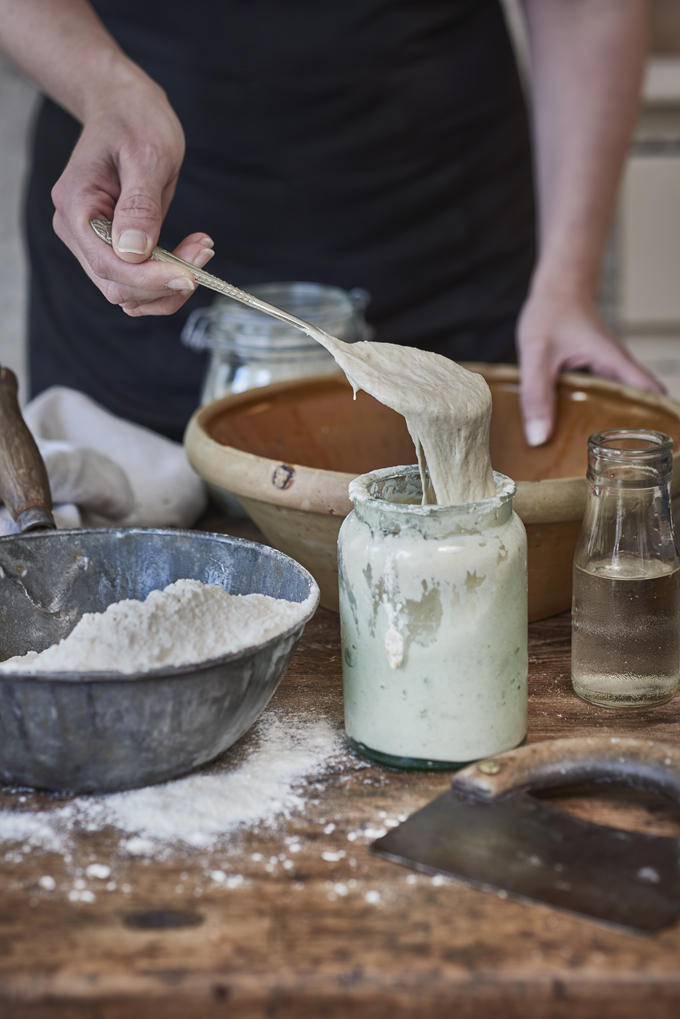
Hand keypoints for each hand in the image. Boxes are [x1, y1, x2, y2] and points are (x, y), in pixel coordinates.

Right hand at [51, 72, 213, 315]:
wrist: (124, 106)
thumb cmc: (133, 120)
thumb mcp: (146, 154)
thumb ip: (140, 205)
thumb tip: (135, 252)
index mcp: (77, 206)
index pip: (108, 265)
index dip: (149, 279)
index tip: (189, 274)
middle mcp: (79, 231)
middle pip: (118, 287)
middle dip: (164, 282)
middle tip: (202, 253)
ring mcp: (93, 242)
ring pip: (129, 293)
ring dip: (168, 285)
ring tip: (200, 250)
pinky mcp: (114, 246)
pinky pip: (138, 281)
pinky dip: (166, 278)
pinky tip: (190, 253)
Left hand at [516, 283, 663, 445]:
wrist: (555, 289)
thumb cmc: (552, 312)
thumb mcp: (537, 355)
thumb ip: (536, 395)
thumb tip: (539, 438)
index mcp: (615, 364)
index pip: (650, 396)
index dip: (659, 421)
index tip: (658, 446)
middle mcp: (617, 370)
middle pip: (637, 407)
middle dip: (633, 435)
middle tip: (623, 466)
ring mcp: (608, 373)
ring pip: (618, 405)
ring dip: (613, 427)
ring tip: (602, 459)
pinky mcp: (596, 375)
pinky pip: (602, 399)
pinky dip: (596, 415)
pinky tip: (579, 435)